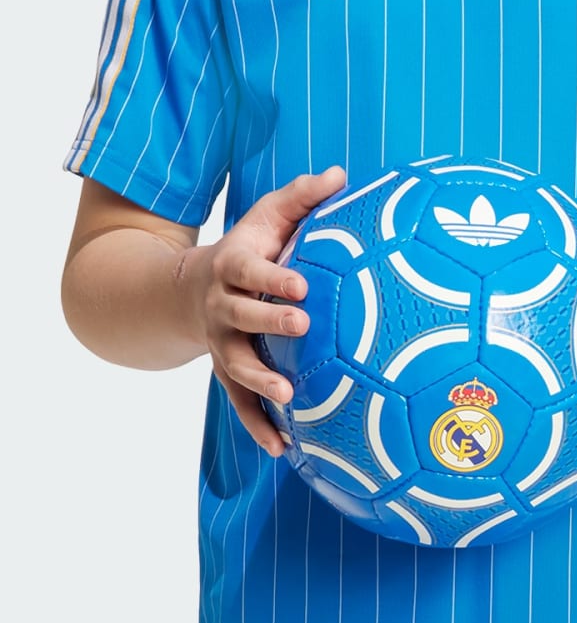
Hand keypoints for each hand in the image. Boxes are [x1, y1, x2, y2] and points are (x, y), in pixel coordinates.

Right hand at [180, 166, 346, 454]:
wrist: (190, 288)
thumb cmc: (248, 246)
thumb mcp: (268, 215)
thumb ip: (302, 196)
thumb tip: (341, 174)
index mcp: (233, 267)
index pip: (250, 272)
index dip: (272, 278)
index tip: (302, 285)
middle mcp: (221, 308)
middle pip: (240, 317)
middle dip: (269, 321)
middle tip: (303, 325)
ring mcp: (220, 344)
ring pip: (234, 366)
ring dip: (260, 381)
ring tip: (289, 396)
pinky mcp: (227, 372)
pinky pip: (239, 403)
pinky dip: (257, 426)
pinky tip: (283, 449)